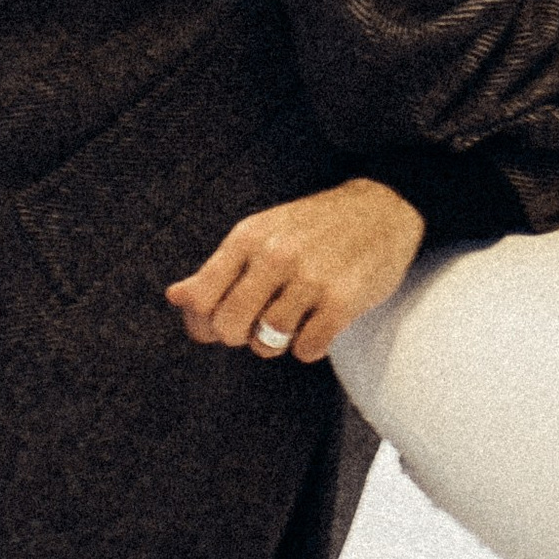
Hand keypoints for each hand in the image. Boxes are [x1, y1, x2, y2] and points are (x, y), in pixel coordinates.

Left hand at [165, 178, 426, 361]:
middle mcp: (275, 255)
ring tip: (296, 314)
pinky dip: (312, 344)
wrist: (383, 207)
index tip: (226, 317)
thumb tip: (175, 297)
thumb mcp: (261, 235)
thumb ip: (217, 270)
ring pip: (267, 344)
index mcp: (249, 236)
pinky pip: (306, 351)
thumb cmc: (314, 227)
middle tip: (264, 317)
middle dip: (243, 334)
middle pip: (229, 329)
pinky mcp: (342, 301)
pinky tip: (321, 319)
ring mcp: (310, 278)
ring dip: (280, 340)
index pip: (201, 301)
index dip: (206, 322)